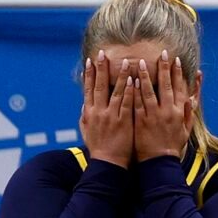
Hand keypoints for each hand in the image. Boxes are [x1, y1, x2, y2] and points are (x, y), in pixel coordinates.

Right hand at [79, 53, 134, 167]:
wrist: (108, 163)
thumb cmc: (99, 147)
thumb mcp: (86, 131)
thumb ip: (85, 115)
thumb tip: (84, 103)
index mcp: (89, 113)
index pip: (88, 89)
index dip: (89, 74)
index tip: (90, 61)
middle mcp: (98, 112)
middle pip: (99, 86)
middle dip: (101, 69)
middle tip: (102, 54)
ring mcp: (111, 116)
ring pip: (116, 92)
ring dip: (120, 76)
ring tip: (125, 61)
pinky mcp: (123, 121)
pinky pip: (127, 103)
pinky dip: (129, 91)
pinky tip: (133, 80)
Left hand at [132, 53, 193, 160]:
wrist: (159, 162)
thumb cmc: (172, 145)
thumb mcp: (186, 129)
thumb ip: (188, 112)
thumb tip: (192, 97)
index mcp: (179, 111)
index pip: (179, 87)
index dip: (177, 73)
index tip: (175, 59)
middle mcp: (167, 111)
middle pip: (165, 85)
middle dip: (164, 68)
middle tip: (162, 53)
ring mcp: (153, 116)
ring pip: (149, 92)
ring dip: (145, 76)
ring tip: (140, 62)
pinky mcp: (140, 121)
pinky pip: (136, 103)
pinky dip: (133, 91)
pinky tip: (129, 81)